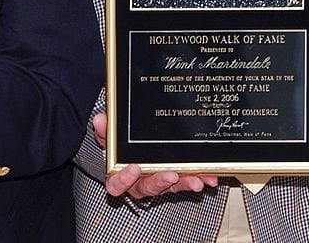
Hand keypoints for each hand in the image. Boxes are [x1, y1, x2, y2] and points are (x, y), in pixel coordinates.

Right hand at [93, 113, 217, 197]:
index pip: (116, 184)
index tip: (134, 167)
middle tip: (171, 175)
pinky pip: (186, 182)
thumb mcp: (110, 136)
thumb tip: (99, 119)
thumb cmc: (121, 145)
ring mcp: (159, 183)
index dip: (124, 179)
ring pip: (171, 188)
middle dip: (160, 182)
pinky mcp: (176, 180)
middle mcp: (139, 183)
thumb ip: (104, 129)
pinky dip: (199, 179)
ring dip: (185, 184)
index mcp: (120, 175)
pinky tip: (210, 178)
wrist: (132, 147)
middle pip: (147, 188)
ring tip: (198, 180)